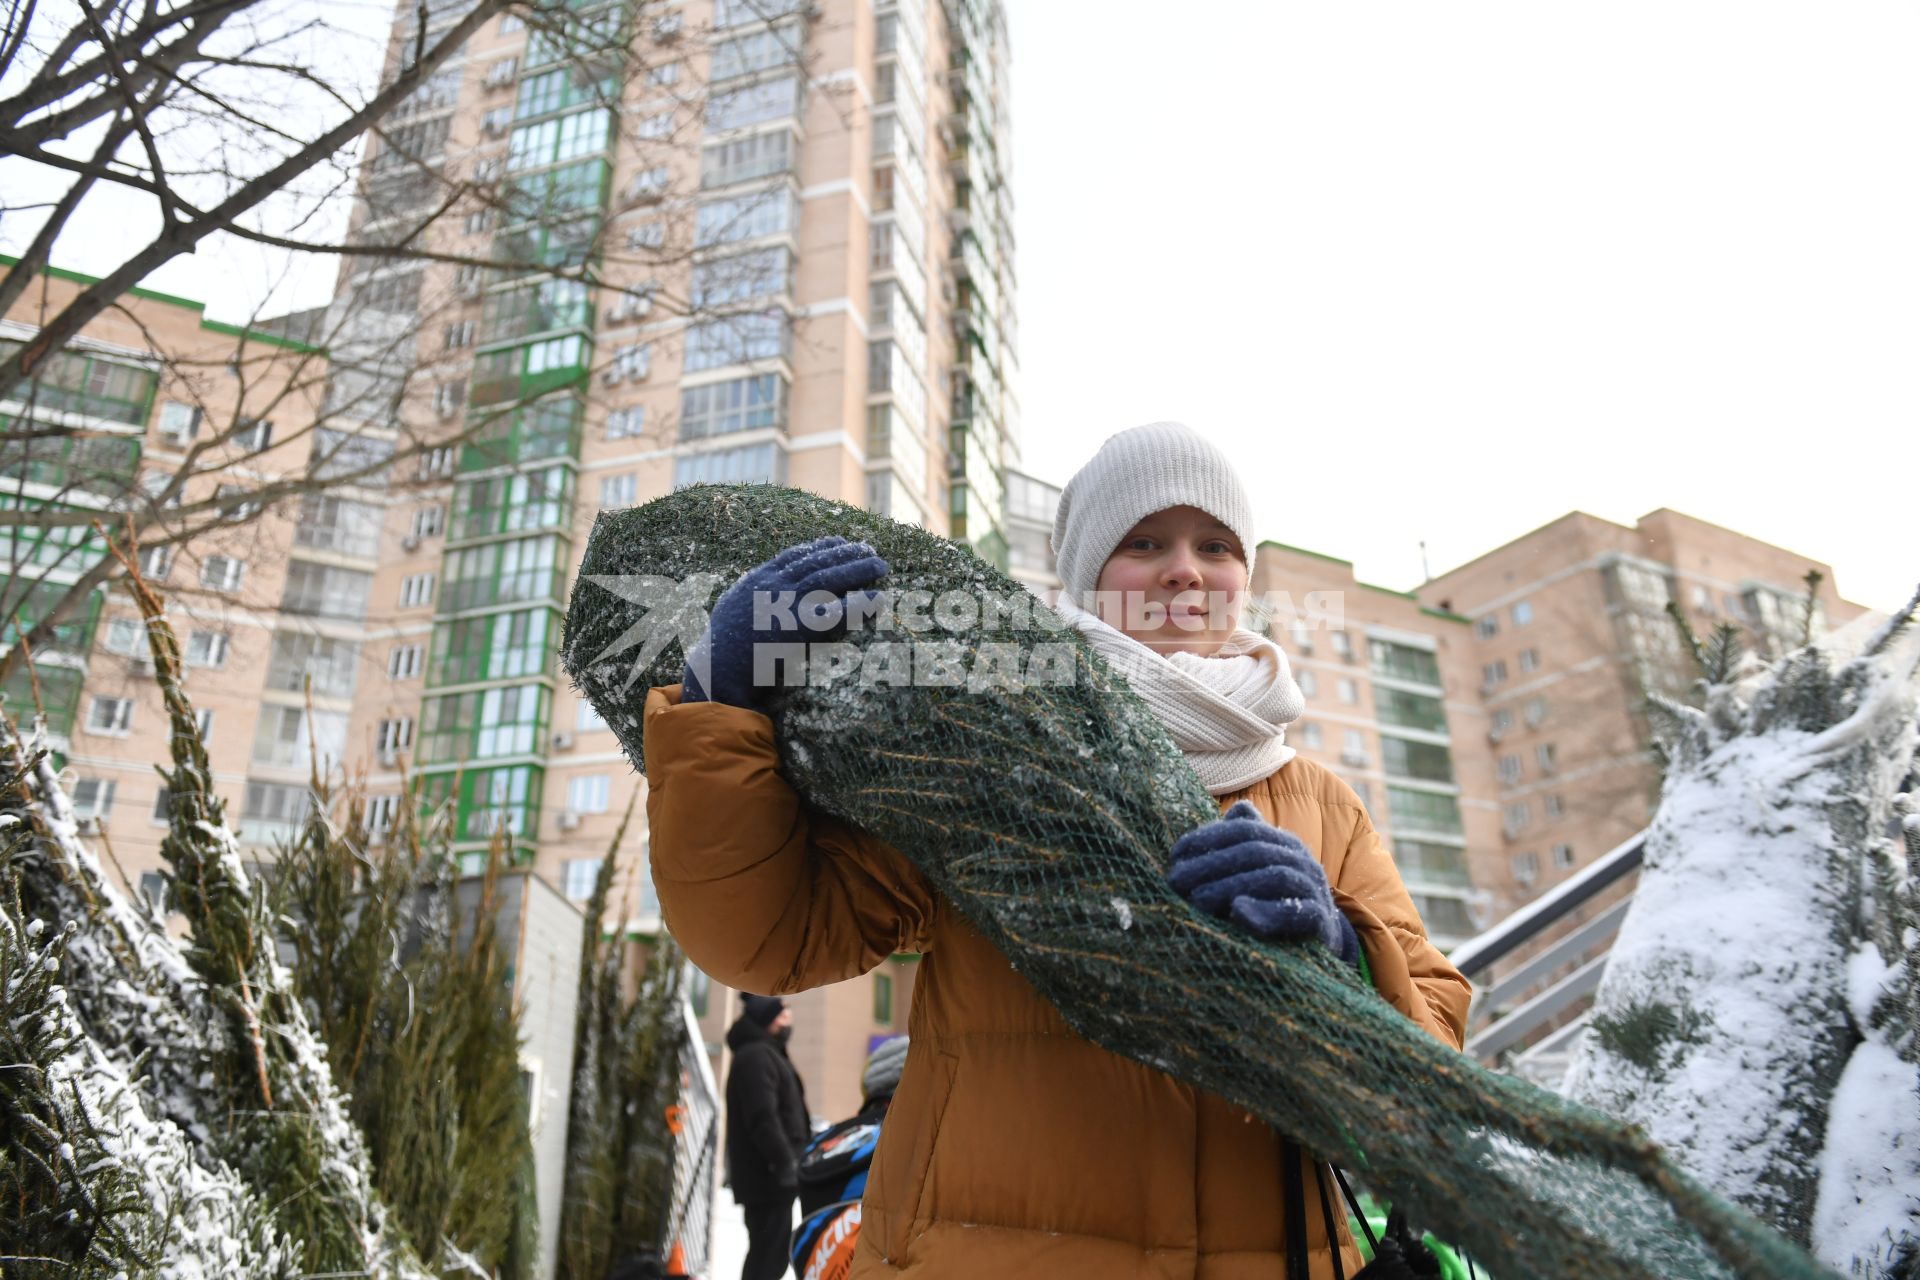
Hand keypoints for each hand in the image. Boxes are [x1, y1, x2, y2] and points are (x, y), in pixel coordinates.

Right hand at [681, 535, 888, 709]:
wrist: (719, 668)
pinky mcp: (802, 627)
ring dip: (858, 569)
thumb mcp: (730, 610)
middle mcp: (775, 586)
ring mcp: (788, 604)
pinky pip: (838, 611)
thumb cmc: (720, 647)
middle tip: (868, 548)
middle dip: (845, 552)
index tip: (838, 541)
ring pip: (830, 578)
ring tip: (880, 565)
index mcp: (758, 581)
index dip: (819, 547)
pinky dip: (860, 603)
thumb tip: (751, 593)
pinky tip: (877, 598)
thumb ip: (746, 596)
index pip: (794, 556)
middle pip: (817, 561)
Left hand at [1167, 800, 1359, 963]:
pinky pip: (1299, 912)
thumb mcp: (1259, 870)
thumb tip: (1232, 812)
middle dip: (1210, 865)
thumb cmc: (1277, 901)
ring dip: (1231, 886)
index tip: (1174, 855)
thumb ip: (1241, 845)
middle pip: (1255, 851)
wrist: (1323, 939)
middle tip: (1176, 881)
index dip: (1207, 838)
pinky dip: (1268, 912)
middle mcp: (1301, 860)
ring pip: (1275, 877)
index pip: (1244, 829)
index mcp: (1283, 843)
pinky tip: (1238, 912)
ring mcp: (1315, 889)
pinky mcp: (1322, 921)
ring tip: (1197, 900)